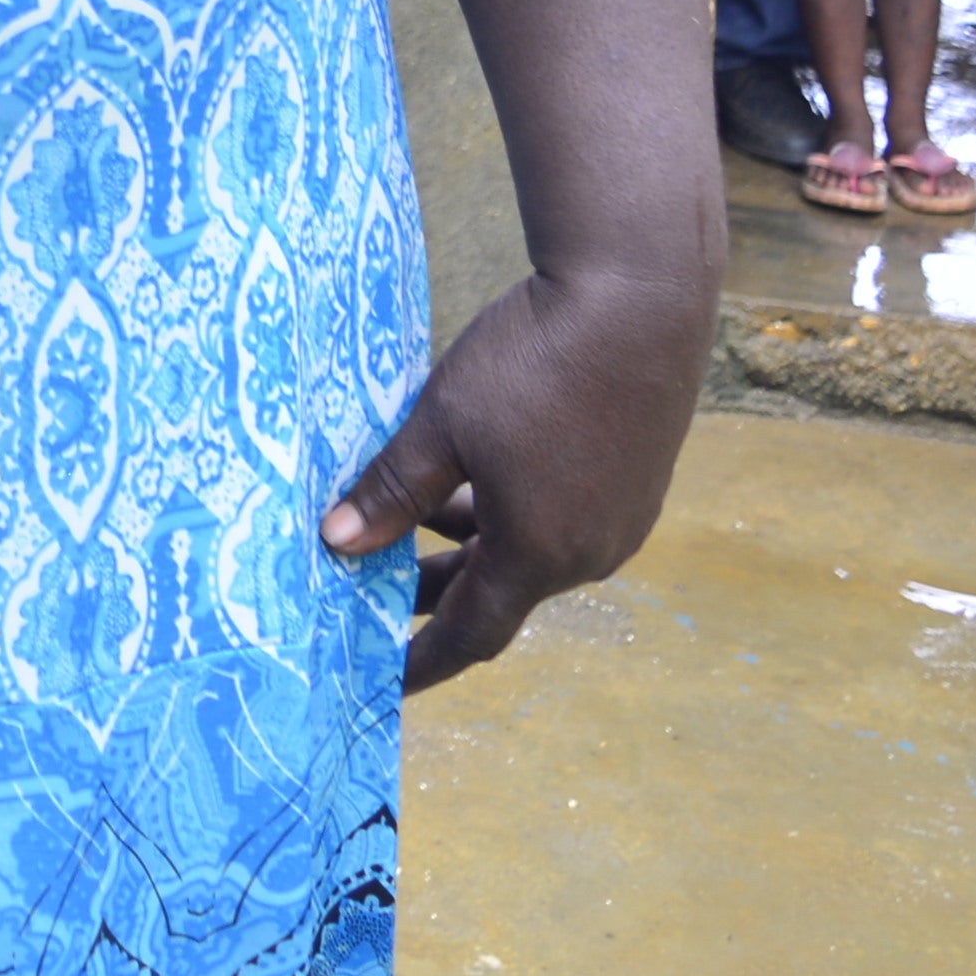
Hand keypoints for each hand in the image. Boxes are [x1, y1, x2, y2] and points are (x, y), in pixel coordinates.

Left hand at [322, 263, 706, 692]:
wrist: (639, 296)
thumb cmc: (535, 362)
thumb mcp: (444, 424)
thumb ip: (392, 491)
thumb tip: (336, 544)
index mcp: (540, 553)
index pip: (471, 636)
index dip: (421, 660)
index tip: (382, 679)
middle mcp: (590, 553)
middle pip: (501, 592)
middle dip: (437, 592)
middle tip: (376, 588)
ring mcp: (622, 518)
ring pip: (532, 550)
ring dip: (474, 544)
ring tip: (414, 514)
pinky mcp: (637, 480)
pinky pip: (564, 519)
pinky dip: (513, 514)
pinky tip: (477, 471)